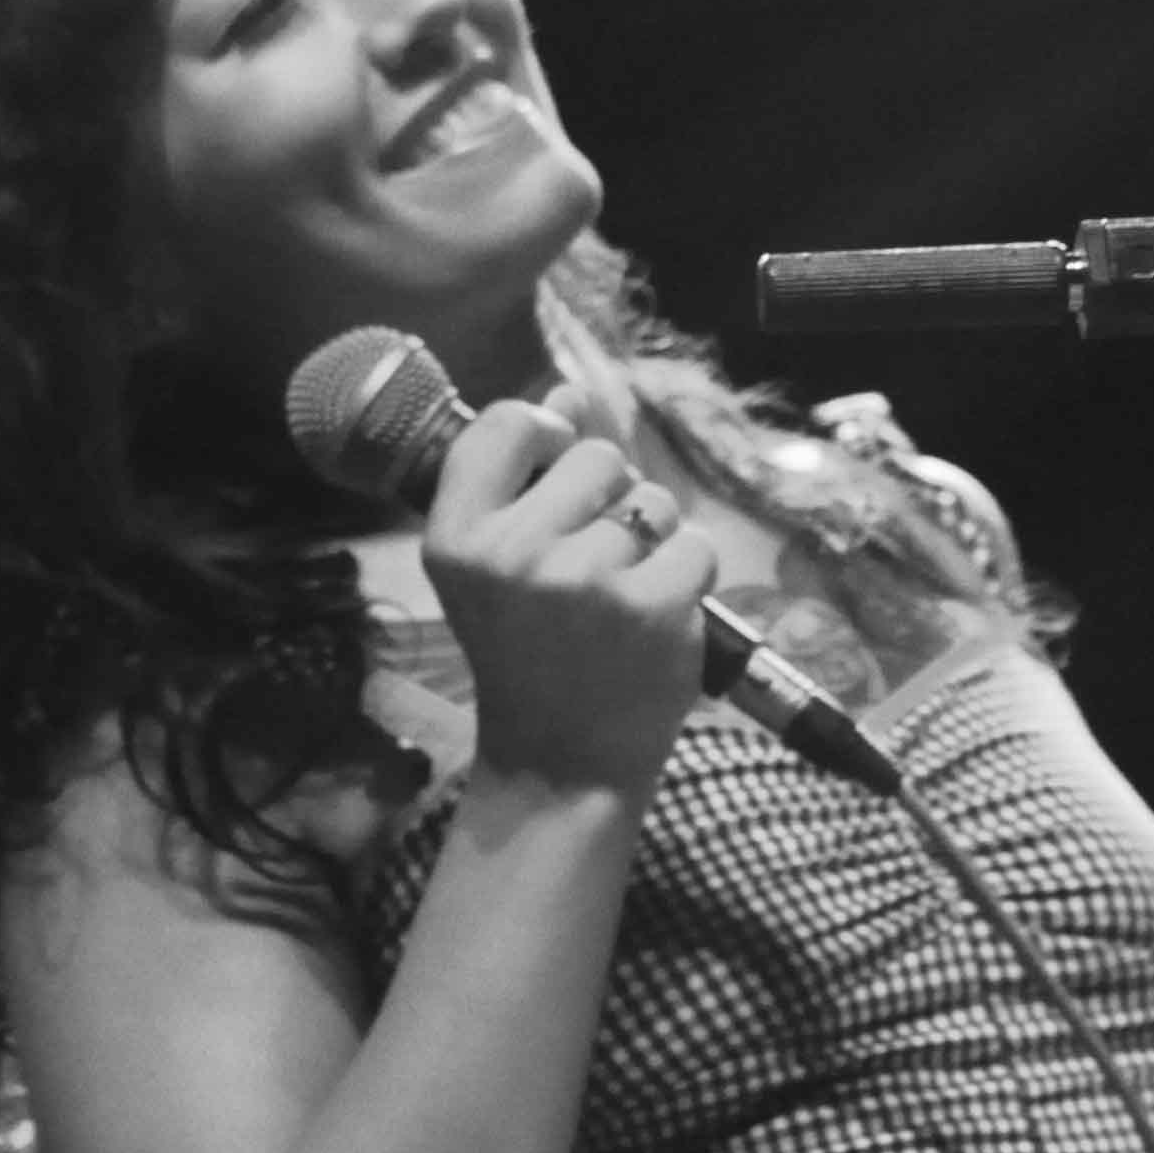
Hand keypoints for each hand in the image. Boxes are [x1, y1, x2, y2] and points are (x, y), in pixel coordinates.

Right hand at [420, 403, 714, 799]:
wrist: (561, 763)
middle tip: (590, 567)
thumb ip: (527, 476)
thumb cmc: (528, 653)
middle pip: (598, 457)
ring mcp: (586, 580)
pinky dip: (688, 576)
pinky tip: (657, 617)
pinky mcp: (653, 608)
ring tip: (620, 597)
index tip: (556, 483)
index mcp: (457, 537)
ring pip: (654, 501)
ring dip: (653, 540)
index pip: (509, 423)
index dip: (546, 437)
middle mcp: (514, 553)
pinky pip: (696, 545)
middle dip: (611, 500)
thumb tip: (570, 389)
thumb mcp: (499, 565)